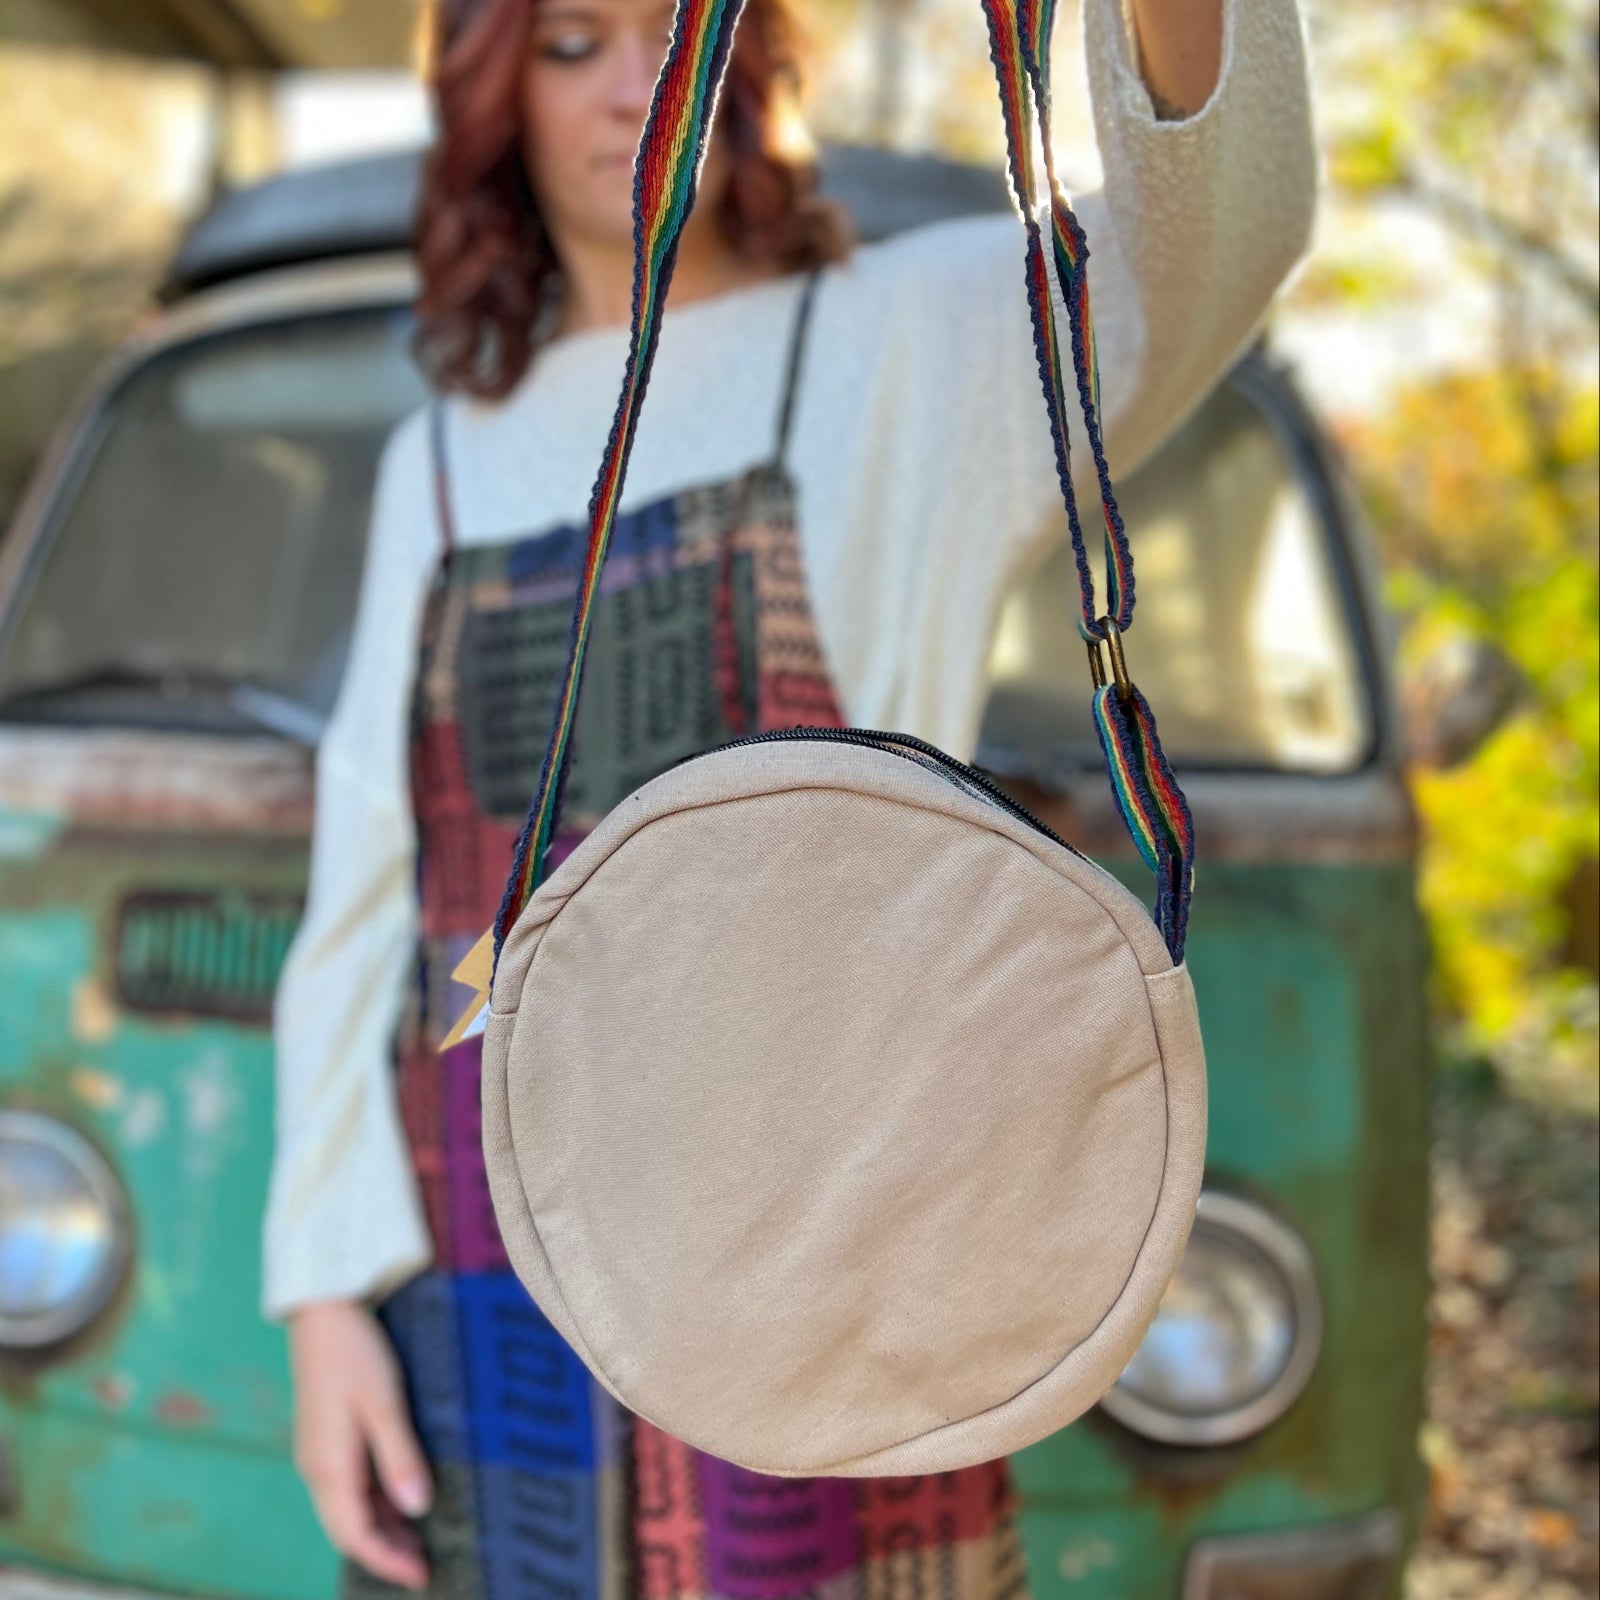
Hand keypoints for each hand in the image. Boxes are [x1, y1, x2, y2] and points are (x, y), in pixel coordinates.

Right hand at [288, 1299, 432, 1589]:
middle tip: (425, 1564)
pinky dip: (373, 1501)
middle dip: (385, 1550)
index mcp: (329, 1467)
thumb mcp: (385, 1404)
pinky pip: (347, 1485)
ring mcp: (319, 1453)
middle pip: (349, 1528)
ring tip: (419, 1539)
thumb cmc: (356, 1353)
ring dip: (381, 1526)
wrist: (323, 1310)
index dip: (387, 1560)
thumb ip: (400, 1458)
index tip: (420, 1577)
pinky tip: (399, 1498)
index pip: (355, 1534)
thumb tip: (417, 1510)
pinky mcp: (326, 1437)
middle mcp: (318, 1468)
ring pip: (348, 1508)